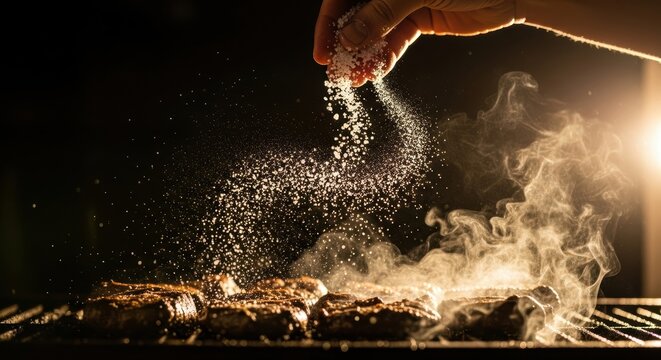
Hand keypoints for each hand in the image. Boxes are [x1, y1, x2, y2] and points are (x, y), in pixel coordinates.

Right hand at [314, 0, 523, 85]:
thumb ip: (382, 13)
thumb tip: (349, 38)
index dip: (328, 25)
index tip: (323, 54)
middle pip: (355, 15)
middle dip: (345, 45)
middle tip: (337, 73)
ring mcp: (403, 2)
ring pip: (374, 31)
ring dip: (363, 56)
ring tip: (356, 79)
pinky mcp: (420, 19)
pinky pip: (395, 41)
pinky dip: (385, 57)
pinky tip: (376, 72)